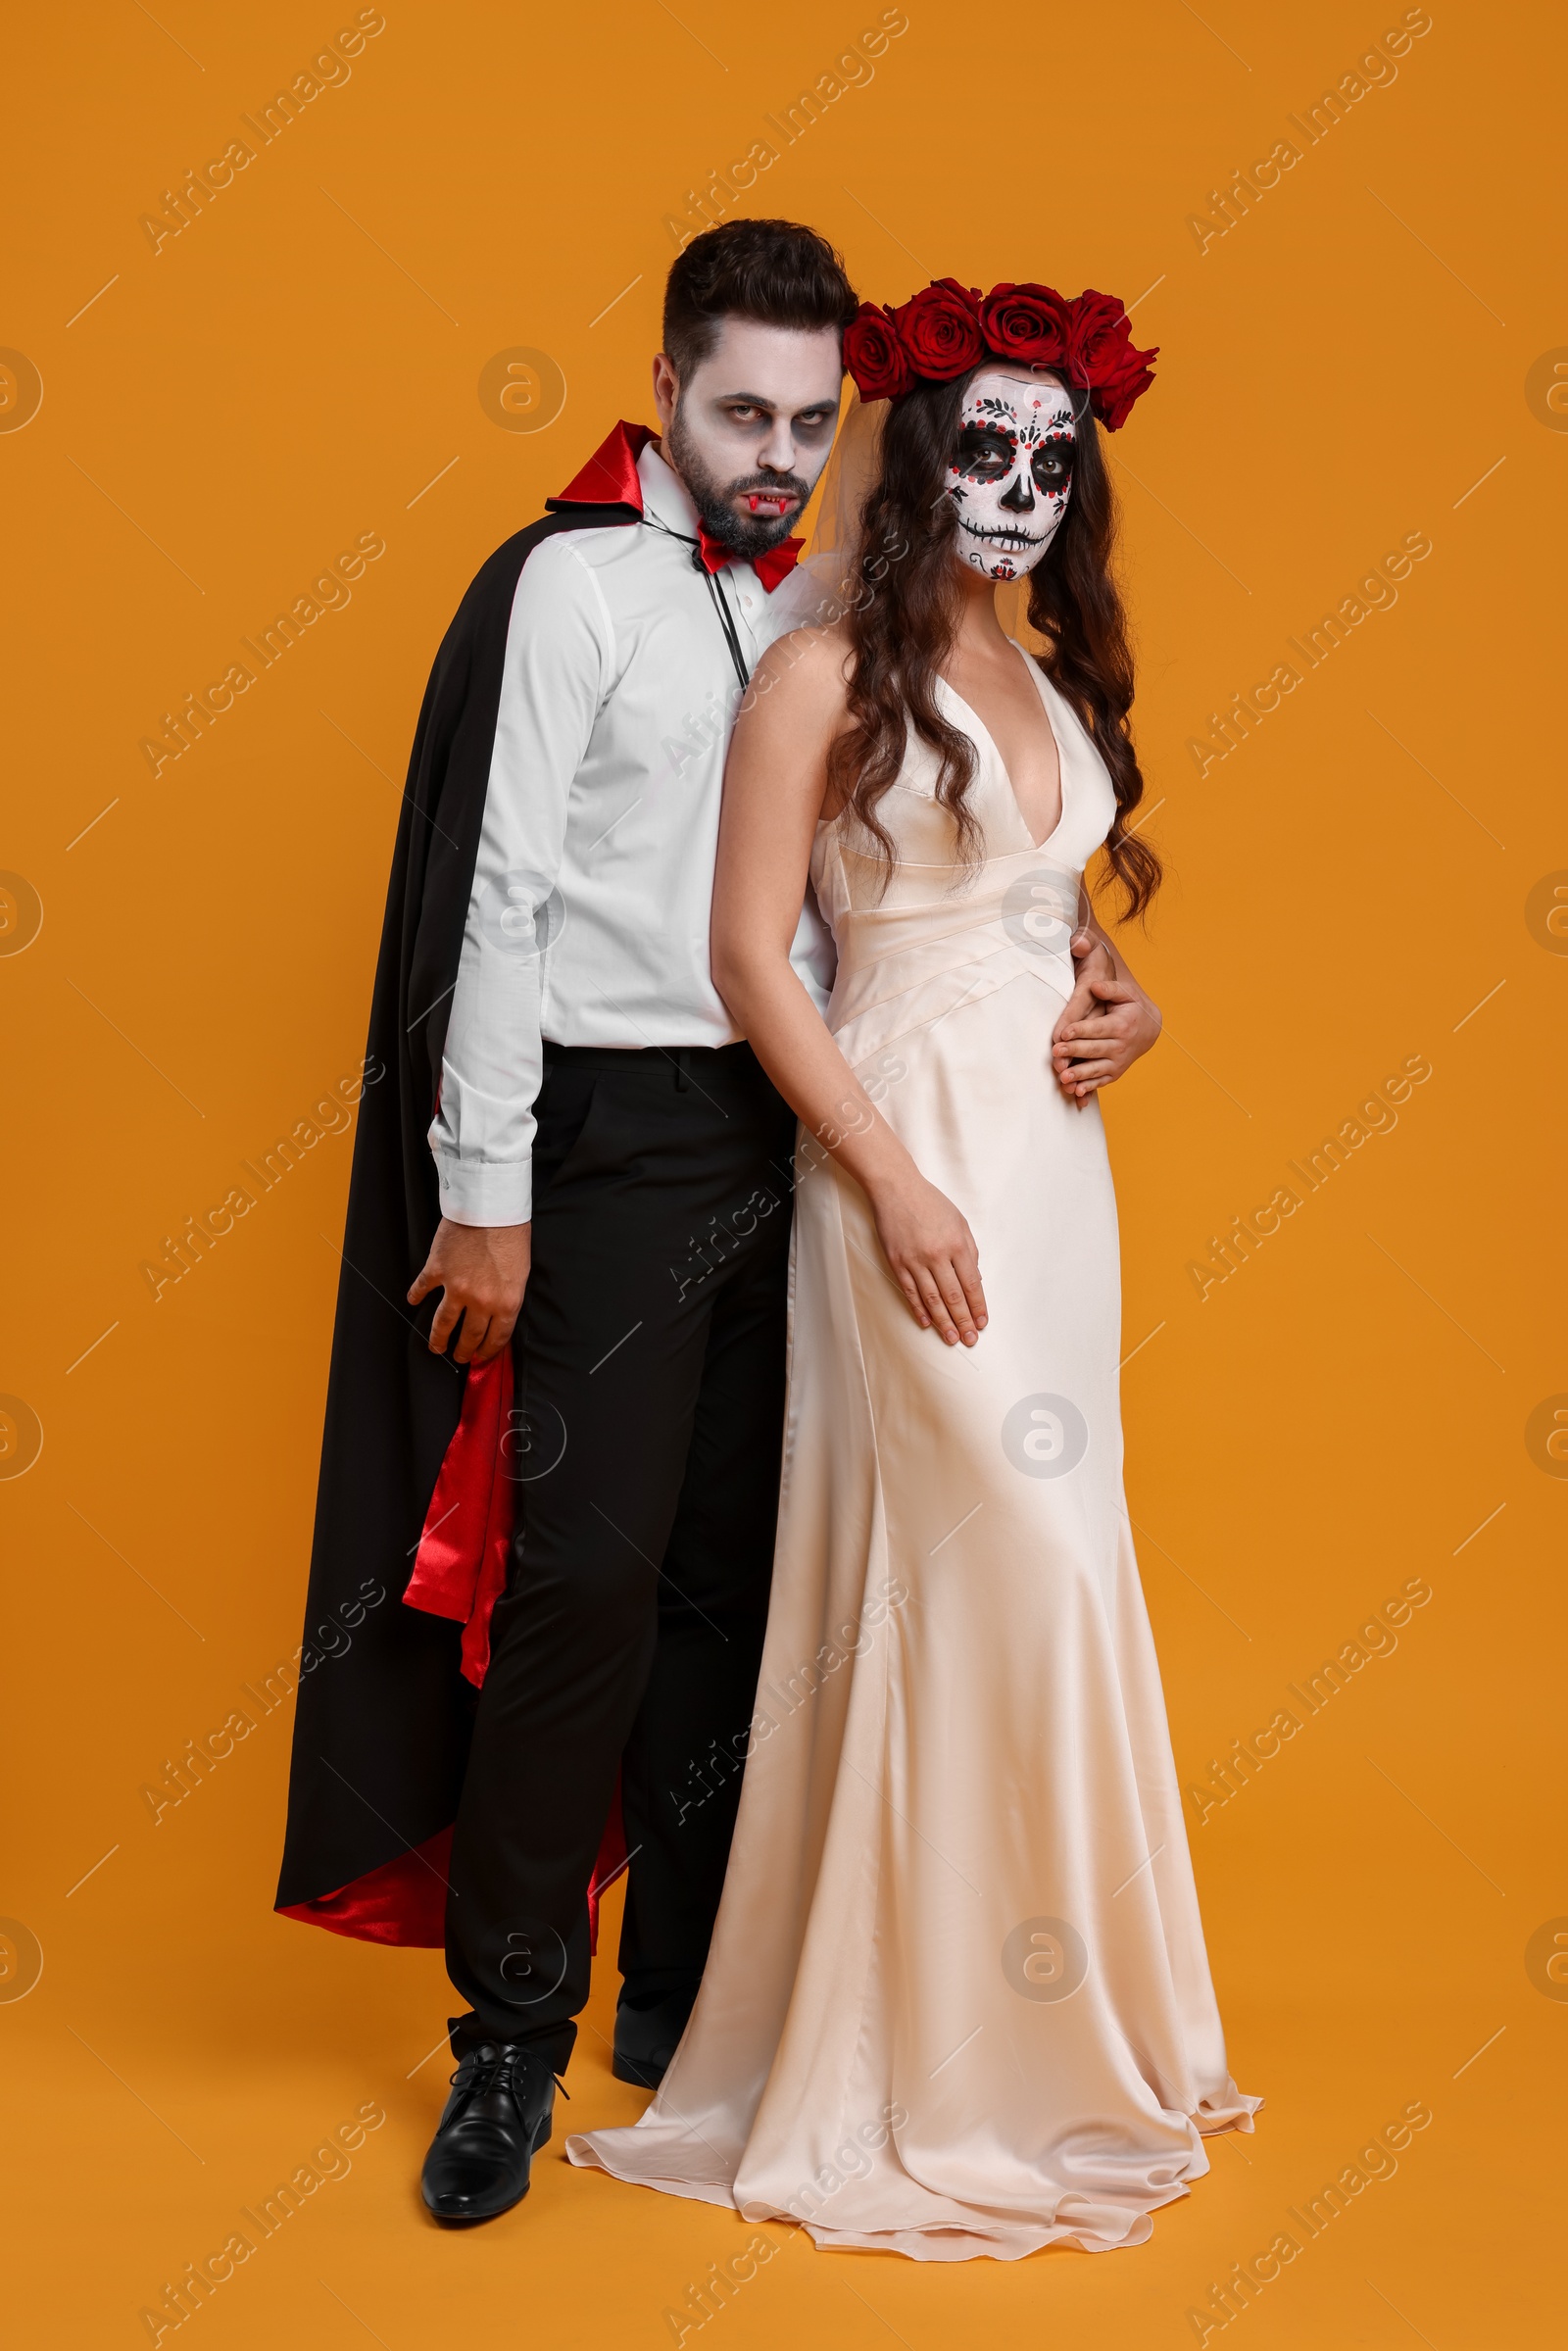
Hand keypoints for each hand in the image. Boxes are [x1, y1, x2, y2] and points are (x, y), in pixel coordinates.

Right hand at [407, 1219, 530, 1364]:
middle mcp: (480, 1301)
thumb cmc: (512, 1234)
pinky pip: (422, 1289)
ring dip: (438, 1338)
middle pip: (469, 1336)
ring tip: (435, 1347)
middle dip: (463, 1351)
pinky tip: (413, 1302)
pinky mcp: (437, 1270)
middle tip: (459, 1357)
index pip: (496, 1337)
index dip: (488, 1351)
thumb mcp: (521, 1272)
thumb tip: (498, 1313)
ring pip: (443, 1323)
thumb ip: (508, 1296)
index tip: (482, 1358)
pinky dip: (416, 1296)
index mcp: (506, 1302)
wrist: (491, 1207)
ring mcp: (456, 1287)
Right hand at [869, 1170, 986, 1345]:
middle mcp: (937, 1255)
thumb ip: (970, 1251)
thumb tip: (975, 1280)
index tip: (982, 1323)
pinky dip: (919, 1309)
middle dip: (963, 1321)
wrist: (896, 1188)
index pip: (971, 1284)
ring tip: (951, 1339)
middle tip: (970, 1340)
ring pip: (932, 1299)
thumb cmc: (931, 1203)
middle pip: (953, 1297)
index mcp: (957, 1245)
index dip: (978, 1307)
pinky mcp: (897, 1262)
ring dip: (943, 1322)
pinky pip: (910, 1291)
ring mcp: (915, 1260)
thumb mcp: (960, 1222)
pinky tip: (926, 1322)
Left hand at [1051, 938, 1161, 1101]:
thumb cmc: (1132, 1007)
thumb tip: (1095, 986)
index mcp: (1122, 1025)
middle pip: (1094, 1049)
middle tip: (1056, 1052)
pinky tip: (1075, 1092)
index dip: (1081, 1030)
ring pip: (1096, 1069)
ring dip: (1079, 1074)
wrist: (1149, 1030)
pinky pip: (1100, 1082)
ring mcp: (1118, 1062)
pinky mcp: (1115, 1073)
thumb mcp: (1126, 993)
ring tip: (1063, 1077)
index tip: (1064, 1032)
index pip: (1098, 1028)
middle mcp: (1121, 1046)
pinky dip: (1089, 1088)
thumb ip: (1110, 988)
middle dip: (1074, 1051)